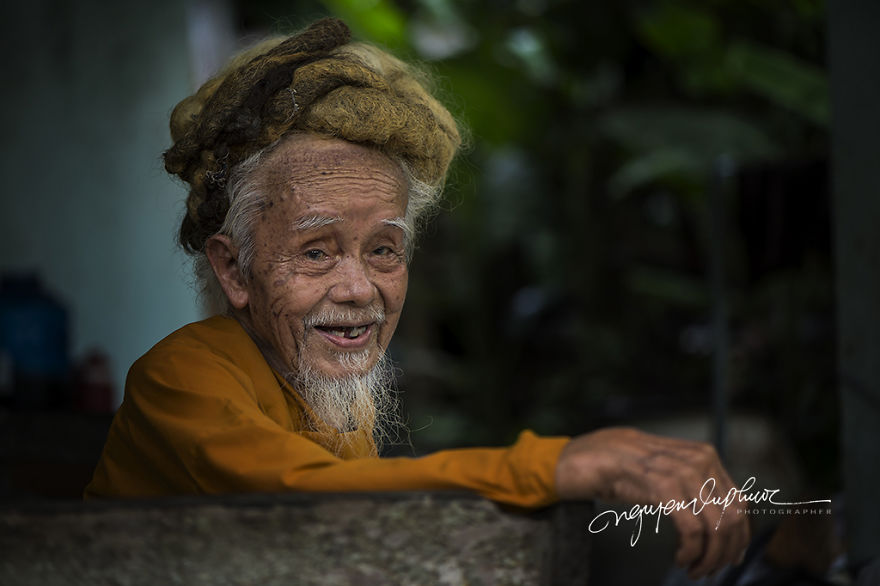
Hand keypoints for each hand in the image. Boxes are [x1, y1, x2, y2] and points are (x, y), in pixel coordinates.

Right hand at [555, 427, 749, 578]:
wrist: (586, 457)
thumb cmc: (622, 468)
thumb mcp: (665, 472)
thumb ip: (694, 487)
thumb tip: (721, 522)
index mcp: (704, 455)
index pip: (740, 503)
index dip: (739, 537)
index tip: (729, 558)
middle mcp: (699, 460)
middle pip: (732, 517)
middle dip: (725, 552)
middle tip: (709, 571)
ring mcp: (681, 470)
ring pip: (716, 526)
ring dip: (709, 557)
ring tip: (694, 570)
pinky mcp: (662, 485)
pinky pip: (692, 528)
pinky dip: (691, 551)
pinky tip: (681, 559)